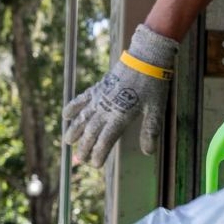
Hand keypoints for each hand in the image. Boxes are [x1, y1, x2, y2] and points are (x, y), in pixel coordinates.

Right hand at [62, 24, 178, 160]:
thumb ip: (150, 130)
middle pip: (91, 132)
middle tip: (79, 160)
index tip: (95, 165)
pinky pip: (82, 99)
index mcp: (120, 116)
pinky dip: (73, 107)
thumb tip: (148, 152)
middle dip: (84, 147)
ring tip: (67, 141)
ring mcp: (100, 98)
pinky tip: (66, 115)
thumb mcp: (157, 110)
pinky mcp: (98, 88)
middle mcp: (106, 109)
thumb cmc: (153, 85)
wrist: (145, 59)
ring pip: (82, 118)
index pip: (105, 140)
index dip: (99, 153)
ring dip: (74, 130)